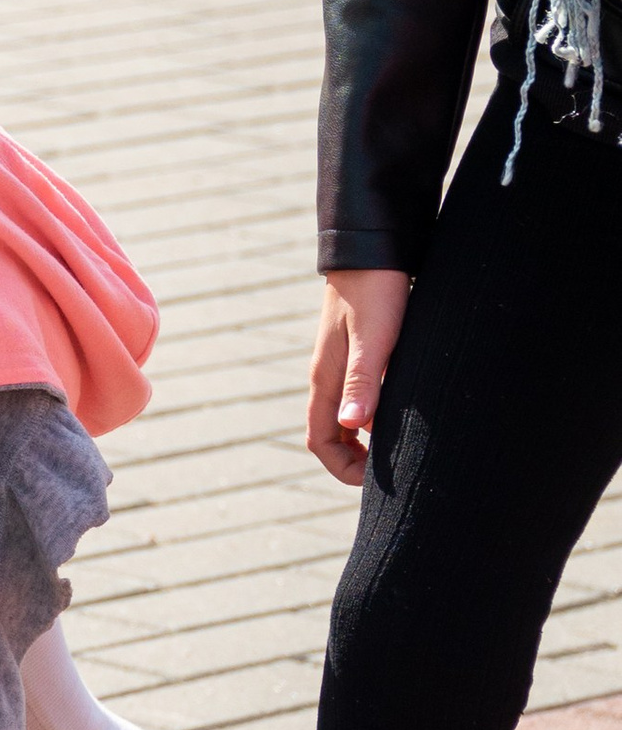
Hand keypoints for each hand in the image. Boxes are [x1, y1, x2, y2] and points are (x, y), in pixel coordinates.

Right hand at [307, 268, 411, 485]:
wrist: (372, 248)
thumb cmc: (376, 292)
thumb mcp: (374, 340)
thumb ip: (364, 383)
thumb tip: (353, 427)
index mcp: (327, 378)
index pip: (320, 439)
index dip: (343, 468)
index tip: (374, 481)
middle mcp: (330, 376)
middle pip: (332, 433)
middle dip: (357, 460)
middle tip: (393, 471)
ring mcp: (343, 364)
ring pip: (349, 415)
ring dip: (371, 436)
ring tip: (407, 443)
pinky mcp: (359, 352)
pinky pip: (363, 395)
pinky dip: (380, 411)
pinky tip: (408, 408)